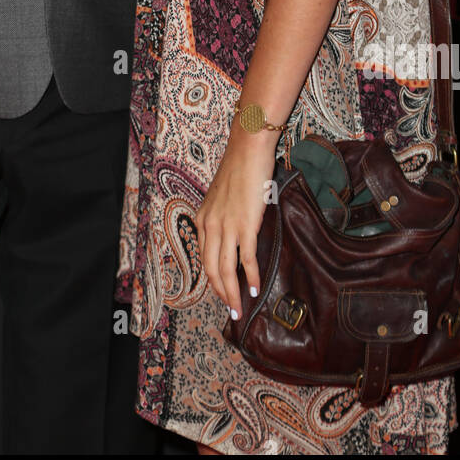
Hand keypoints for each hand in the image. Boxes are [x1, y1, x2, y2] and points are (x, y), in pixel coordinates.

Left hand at [195, 125, 275, 321]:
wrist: (247, 149)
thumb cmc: (240, 169)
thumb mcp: (223, 197)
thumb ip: (224, 216)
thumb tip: (236, 235)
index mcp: (203, 219)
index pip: (204, 258)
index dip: (213, 279)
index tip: (223, 292)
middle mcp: (210, 225)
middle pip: (211, 269)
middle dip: (221, 293)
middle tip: (232, 310)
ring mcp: (227, 226)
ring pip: (225, 269)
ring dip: (233, 293)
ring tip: (241, 308)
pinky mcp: (245, 224)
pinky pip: (246, 257)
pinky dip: (251, 276)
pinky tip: (256, 288)